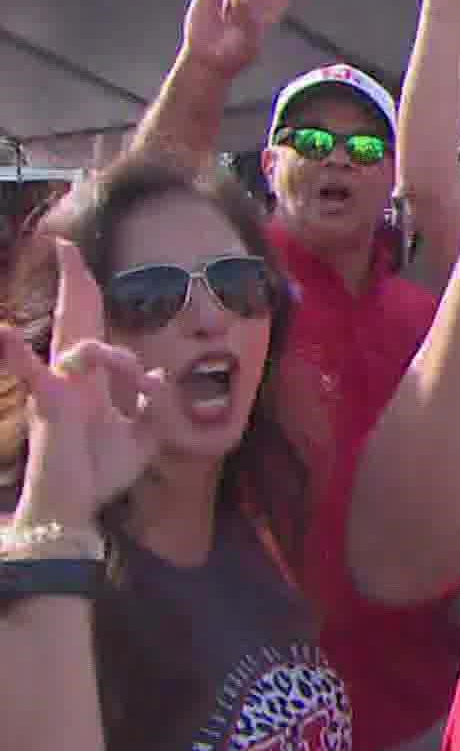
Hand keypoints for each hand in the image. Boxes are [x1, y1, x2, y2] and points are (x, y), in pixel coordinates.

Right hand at [5, 241, 168, 528]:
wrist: (77, 505)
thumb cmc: (103, 470)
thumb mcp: (146, 434)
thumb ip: (153, 401)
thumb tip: (152, 369)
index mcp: (95, 381)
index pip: (95, 330)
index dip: (93, 303)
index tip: (85, 270)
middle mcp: (74, 377)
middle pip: (76, 319)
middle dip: (74, 281)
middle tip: (65, 245)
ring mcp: (60, 387)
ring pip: (81, 343)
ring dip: (117, 360)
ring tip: (136, 392)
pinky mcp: (49, 402)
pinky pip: (35, 372)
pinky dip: (16, 353)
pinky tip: (1, 332)